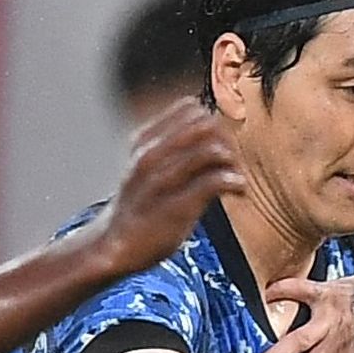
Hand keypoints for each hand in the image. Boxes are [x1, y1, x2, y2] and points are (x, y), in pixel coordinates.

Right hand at [89, 98, 241, 273]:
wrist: (115, 244)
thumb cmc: (139, 204)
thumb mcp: (145, 165)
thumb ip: (170, 146)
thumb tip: (208, 126)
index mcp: (143, 140)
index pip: (189, 109)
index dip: (213, 122)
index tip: (222, 144)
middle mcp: (151, 155)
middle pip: (204, 125)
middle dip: (227, 140)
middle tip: (233, 162)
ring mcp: (162, 180)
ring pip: (211, 150)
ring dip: (234, 162)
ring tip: (237, 178)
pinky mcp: (176, 206)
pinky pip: (215, 181)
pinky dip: (235, 182)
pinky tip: (238, 190)